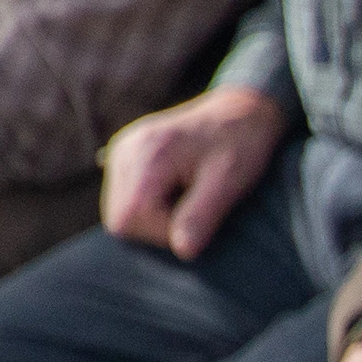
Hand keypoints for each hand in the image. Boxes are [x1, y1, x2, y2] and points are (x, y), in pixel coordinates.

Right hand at [99, 86, 285, 258]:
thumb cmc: (241, 143)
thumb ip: (202, 215)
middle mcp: (126, 150)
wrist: (242, 111)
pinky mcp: (126, 156)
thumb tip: (182, 251)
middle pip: (119, 219)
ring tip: (186, 197)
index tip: (197, 220)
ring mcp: (122, 151)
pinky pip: (125, 198)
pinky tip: (176, 191)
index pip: (130, 219)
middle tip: (193, 209)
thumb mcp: (229, 181)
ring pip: (119, 212)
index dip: (162, 233)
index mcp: (147, 154)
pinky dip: (149, 206)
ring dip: (153, 218)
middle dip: (156, 228)